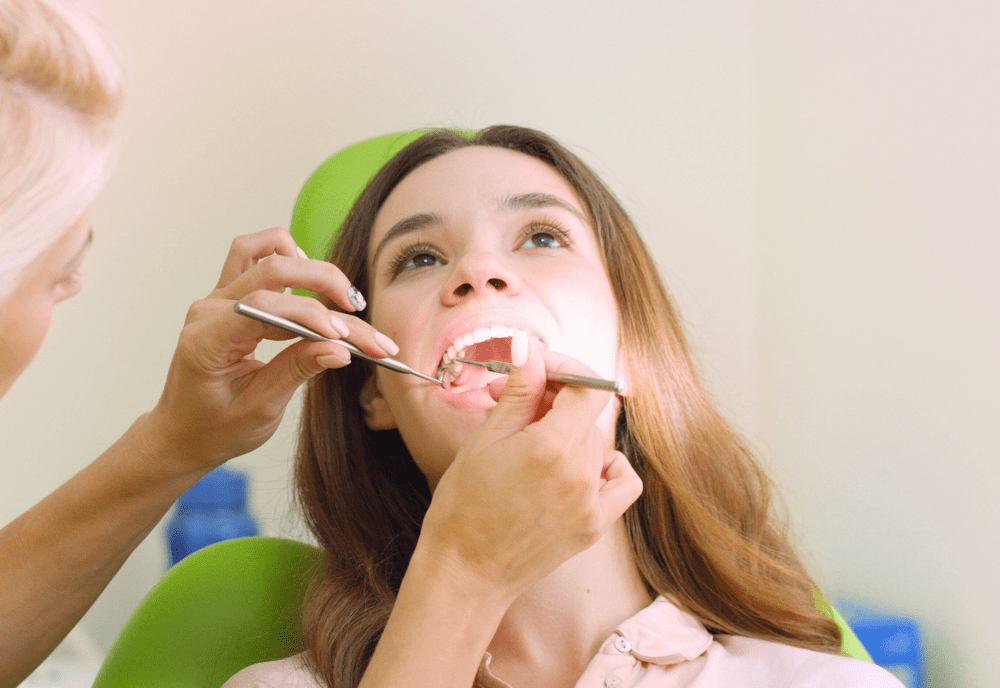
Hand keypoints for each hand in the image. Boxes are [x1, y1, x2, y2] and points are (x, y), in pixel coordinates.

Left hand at [143, 227, 396, 470]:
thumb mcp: (261, 408)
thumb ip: (298, 371)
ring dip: (305, 263)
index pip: (266, 307)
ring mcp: (216, 300)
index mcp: (207, 341)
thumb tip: (341, 350)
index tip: (346, 335)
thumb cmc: (213, 428)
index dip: (312, 314)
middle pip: (272, 269)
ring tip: (337, 293)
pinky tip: (310, 282)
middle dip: (323, 283)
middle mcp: (208, 310)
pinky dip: (286, 259)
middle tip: (357, 308)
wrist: (181, 433)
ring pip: (262, 251)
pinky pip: (254, 257)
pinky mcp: (227, 299)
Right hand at [419, 338, 642, 600]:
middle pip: (586, 414)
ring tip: (527, 442)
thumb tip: (530, 347)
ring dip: (568, 432)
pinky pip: (622, 482)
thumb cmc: (464, 505)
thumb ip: (518, 390)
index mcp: (553, 448)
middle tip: (508, 403)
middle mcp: (582, 474)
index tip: (539, 367)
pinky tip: (575, 467)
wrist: (464, 571)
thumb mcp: (486, 438)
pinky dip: (605, 466)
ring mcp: (593, 503)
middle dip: (551, 400)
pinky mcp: (596, 526)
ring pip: (596, 443)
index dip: (565, 367)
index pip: (586, 386)